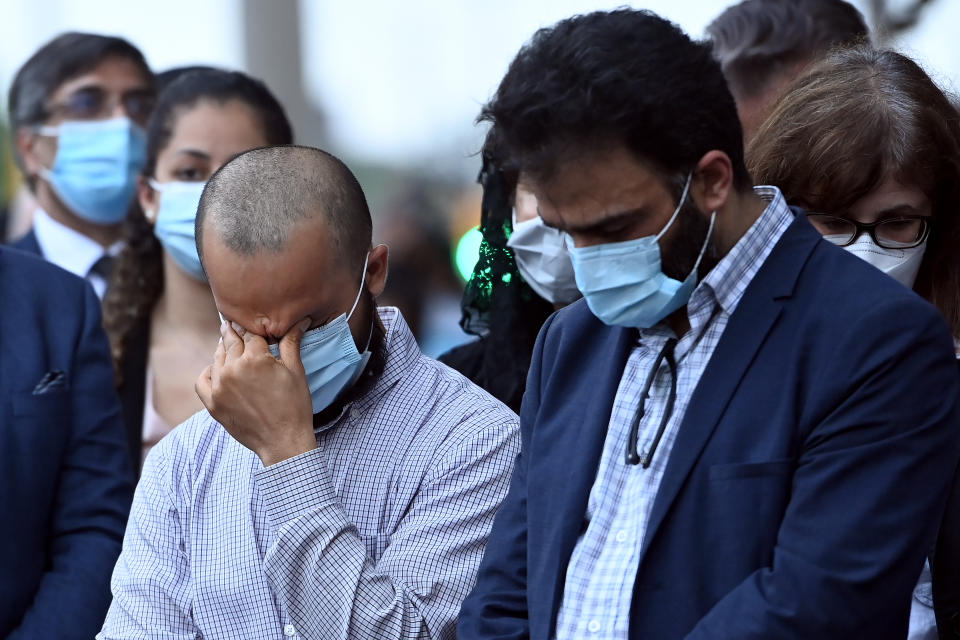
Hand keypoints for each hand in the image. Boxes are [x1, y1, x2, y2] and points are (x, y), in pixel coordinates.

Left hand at [196, 318, 315, 466]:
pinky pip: (202, 380)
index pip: (252, 333)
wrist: (283, 442)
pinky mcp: (212, 403)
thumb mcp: (296, 371)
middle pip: (232, 341)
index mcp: (255, 358)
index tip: (257, 325)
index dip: (257, 329)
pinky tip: (217, 369)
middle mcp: (233, 369)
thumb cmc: (294, 407)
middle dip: (236, 333)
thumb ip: (291, 342)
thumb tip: (300, 321)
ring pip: (217, 357)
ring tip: (231, 347)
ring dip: (224, 350)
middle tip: (235, 325)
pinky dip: (208, 372)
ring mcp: (220, 387)